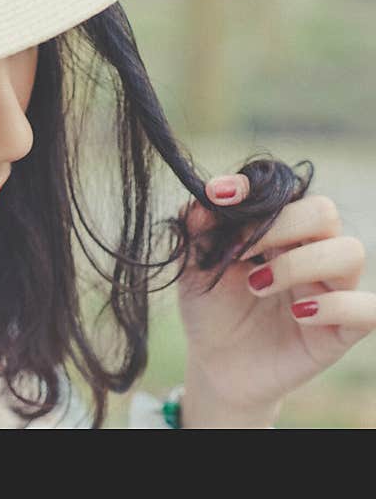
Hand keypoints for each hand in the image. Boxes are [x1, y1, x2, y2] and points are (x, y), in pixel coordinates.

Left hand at [176, 174, 374, 417]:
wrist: (215, 365)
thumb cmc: (211, 309)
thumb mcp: (194, 268)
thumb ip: (197, 230)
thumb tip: (202, 198)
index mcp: (279, 231)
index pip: (285, 191)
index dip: (254, 188)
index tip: (219, 194)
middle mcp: (311, 253)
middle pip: (323, 211)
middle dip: (279, 225)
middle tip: (238, 252)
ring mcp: (331, 290)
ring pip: (350, 252)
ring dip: (299, 263)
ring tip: (257, 285)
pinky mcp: (342, 330)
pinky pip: (366, 308)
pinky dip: (334, 306)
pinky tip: (298, 314)